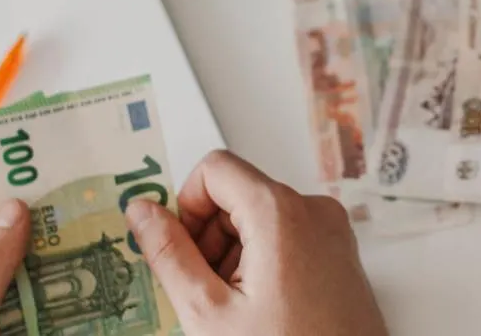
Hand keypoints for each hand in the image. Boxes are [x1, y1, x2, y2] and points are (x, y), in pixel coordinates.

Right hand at [124, 150, 388, 335]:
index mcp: (280, 212)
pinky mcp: (340, 253)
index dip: (187, 206)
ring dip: (233, 254)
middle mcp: (313, 210)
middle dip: (209, 237)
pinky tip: (259, 309)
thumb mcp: (209, 313)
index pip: (215, 168)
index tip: (179, 249)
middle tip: (203, 290)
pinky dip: (262, 262)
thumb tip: (141, 210)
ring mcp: (332, 231)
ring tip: (234, 308)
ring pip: (260, 217)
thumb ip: (169, 254)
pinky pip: (287, 236)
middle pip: (238, 193)